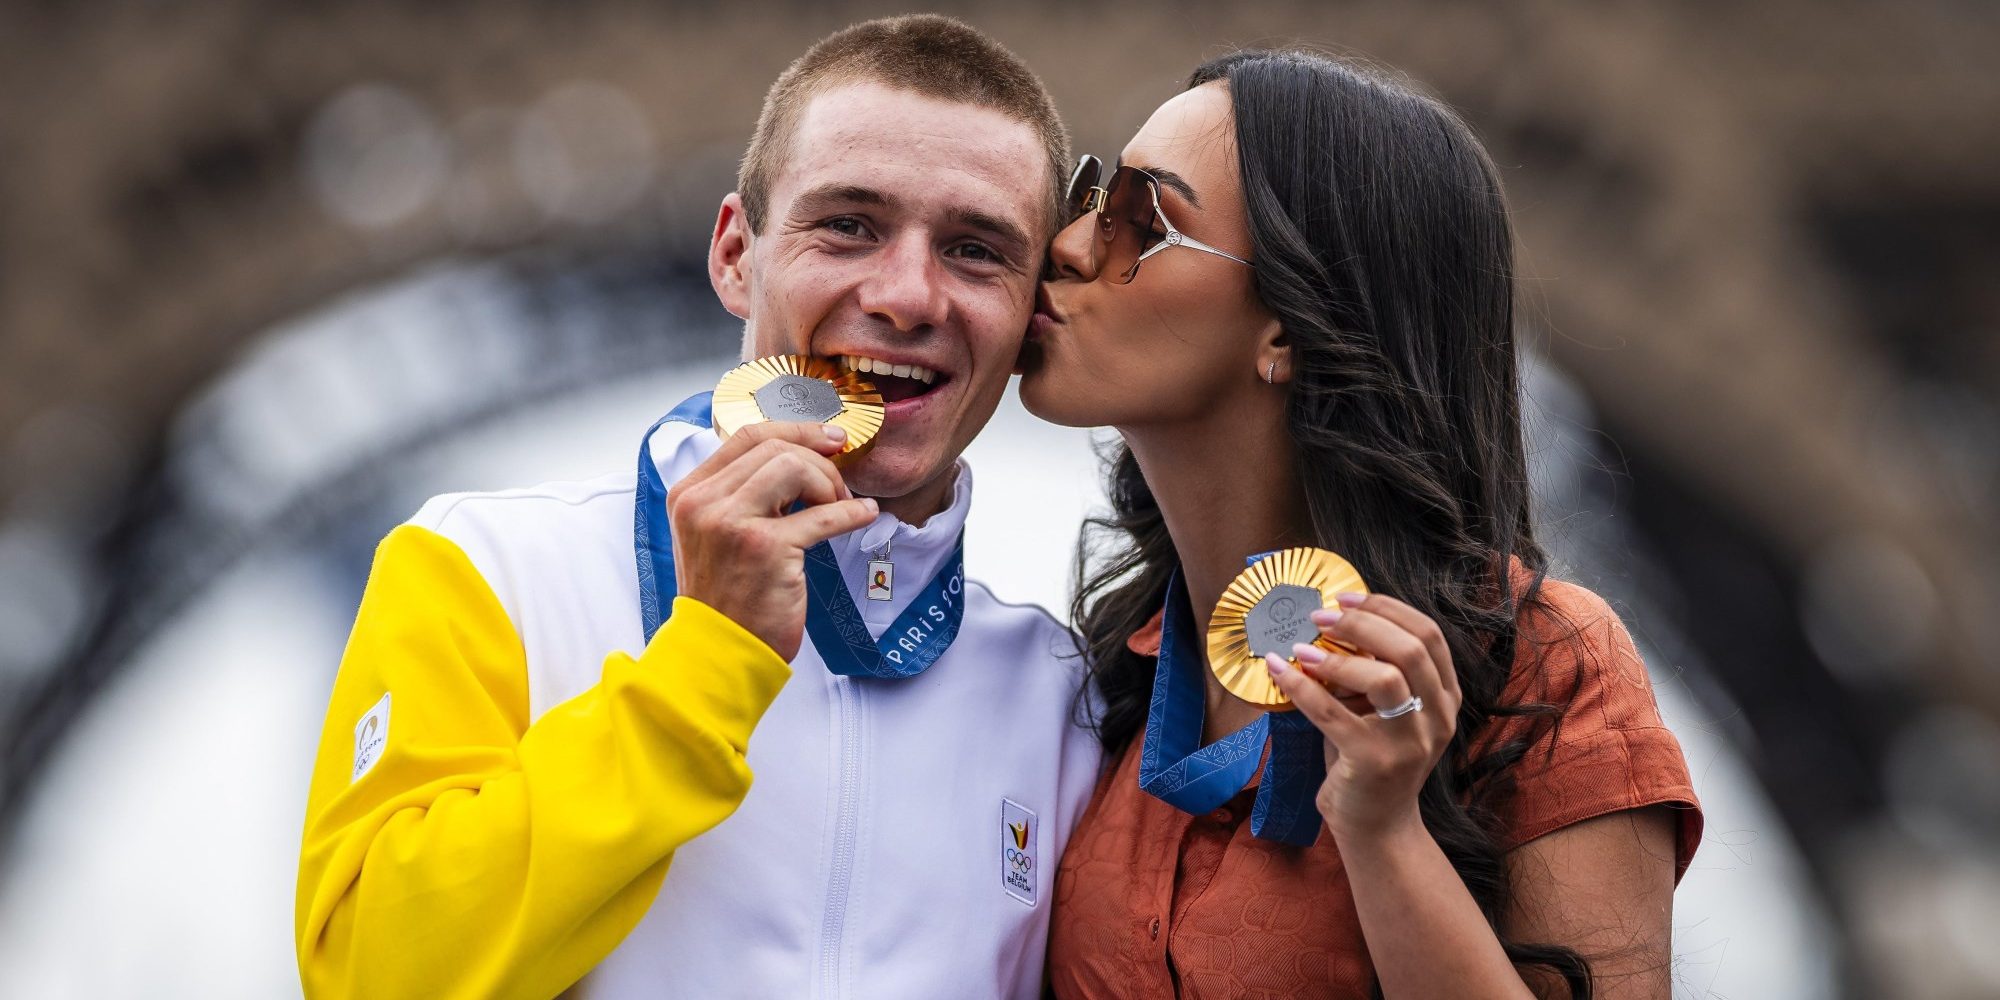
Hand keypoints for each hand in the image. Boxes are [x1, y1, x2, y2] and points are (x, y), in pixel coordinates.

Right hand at [666, 421, 879, 659]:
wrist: (719, 652)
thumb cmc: (726, 597)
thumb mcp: (714, 535)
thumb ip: (741, 495)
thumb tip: (801, 457)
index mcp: (690, 494)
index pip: (747, 436)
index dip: (796, 430)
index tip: (829, 439)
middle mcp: (705, 503)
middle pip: (775, 448)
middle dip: (818, 462)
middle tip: (838, 489)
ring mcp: (732, 524)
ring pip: (794, 467)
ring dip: (828, 484)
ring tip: (838, 507)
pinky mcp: (765, 549)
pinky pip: (822, 515)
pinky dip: (851, 512)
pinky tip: (864, 516)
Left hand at [1264, 592, 1462, 842]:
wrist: (1377, 827)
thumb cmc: (1374, 758)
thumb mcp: (1388, 711)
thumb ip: (1376, 669)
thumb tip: (1334, 619)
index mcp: (1445, 697)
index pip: (1428, 635)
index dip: (1387, 607)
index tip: (1346, 596)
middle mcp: (1437, 717)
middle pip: (1411, 648)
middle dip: (1362, 623)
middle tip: (1320, 616)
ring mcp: (1409, 742)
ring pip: (1386, 678)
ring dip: (1338, 656)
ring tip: (1301, 647)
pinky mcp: (1373, 763)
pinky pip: (1333, 714)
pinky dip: (1302, 688)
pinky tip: (1279, 672)